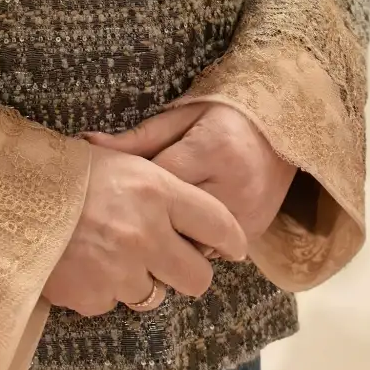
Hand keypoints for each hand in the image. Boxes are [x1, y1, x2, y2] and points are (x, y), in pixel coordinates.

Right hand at [42, 143, 247, 317]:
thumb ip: (158, 185)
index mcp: (156, 191)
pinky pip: (112, 303)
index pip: (218, 223)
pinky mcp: (93, 297)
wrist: (4, 196)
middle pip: (199, 278)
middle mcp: (146, 234)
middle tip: (169, 260)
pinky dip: (100, 289)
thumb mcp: (118, 159)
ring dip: (139, 281)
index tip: (233, 247)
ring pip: (155, 296)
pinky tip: (80, 263)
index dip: (231, 239)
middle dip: (187, 272)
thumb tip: (193, 212)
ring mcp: (120, 270)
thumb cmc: (62, 170)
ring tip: (110, 255)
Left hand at [86, 102, 297, 240]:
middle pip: (174, 221)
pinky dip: (192, 244)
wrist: (282, 131)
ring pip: (192, 245)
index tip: (112, 191)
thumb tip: (87, 145)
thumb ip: (137, 139)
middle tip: (121, 219)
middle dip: (146, 221)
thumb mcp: (181, 118)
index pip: (159, 182)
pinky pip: (213, 251)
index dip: (132, 190)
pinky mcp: (256, 232)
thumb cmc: (224, 117)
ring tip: (147, 229)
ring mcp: (248, 214)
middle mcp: (233, 187)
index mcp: (212, 151)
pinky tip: (177, 234)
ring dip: (169, 239)